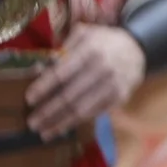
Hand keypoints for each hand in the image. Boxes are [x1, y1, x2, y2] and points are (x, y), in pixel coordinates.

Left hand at [25, 25, 144, 139]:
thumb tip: (39, 69)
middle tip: (32, 123)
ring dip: (60, 123)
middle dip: (48, 111)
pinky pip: (95, 113)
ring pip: (82, 109)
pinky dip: (77, 122)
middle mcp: (102, 69)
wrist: (138, 49)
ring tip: (43, 133)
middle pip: (70, 95)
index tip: (28, 99)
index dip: (43, 87)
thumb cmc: (103, 42)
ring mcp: (113, 85)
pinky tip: (63, 128)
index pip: (62, 73)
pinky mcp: (120, 97)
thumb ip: (62, 48)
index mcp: (90, 50)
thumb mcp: (85, 34)